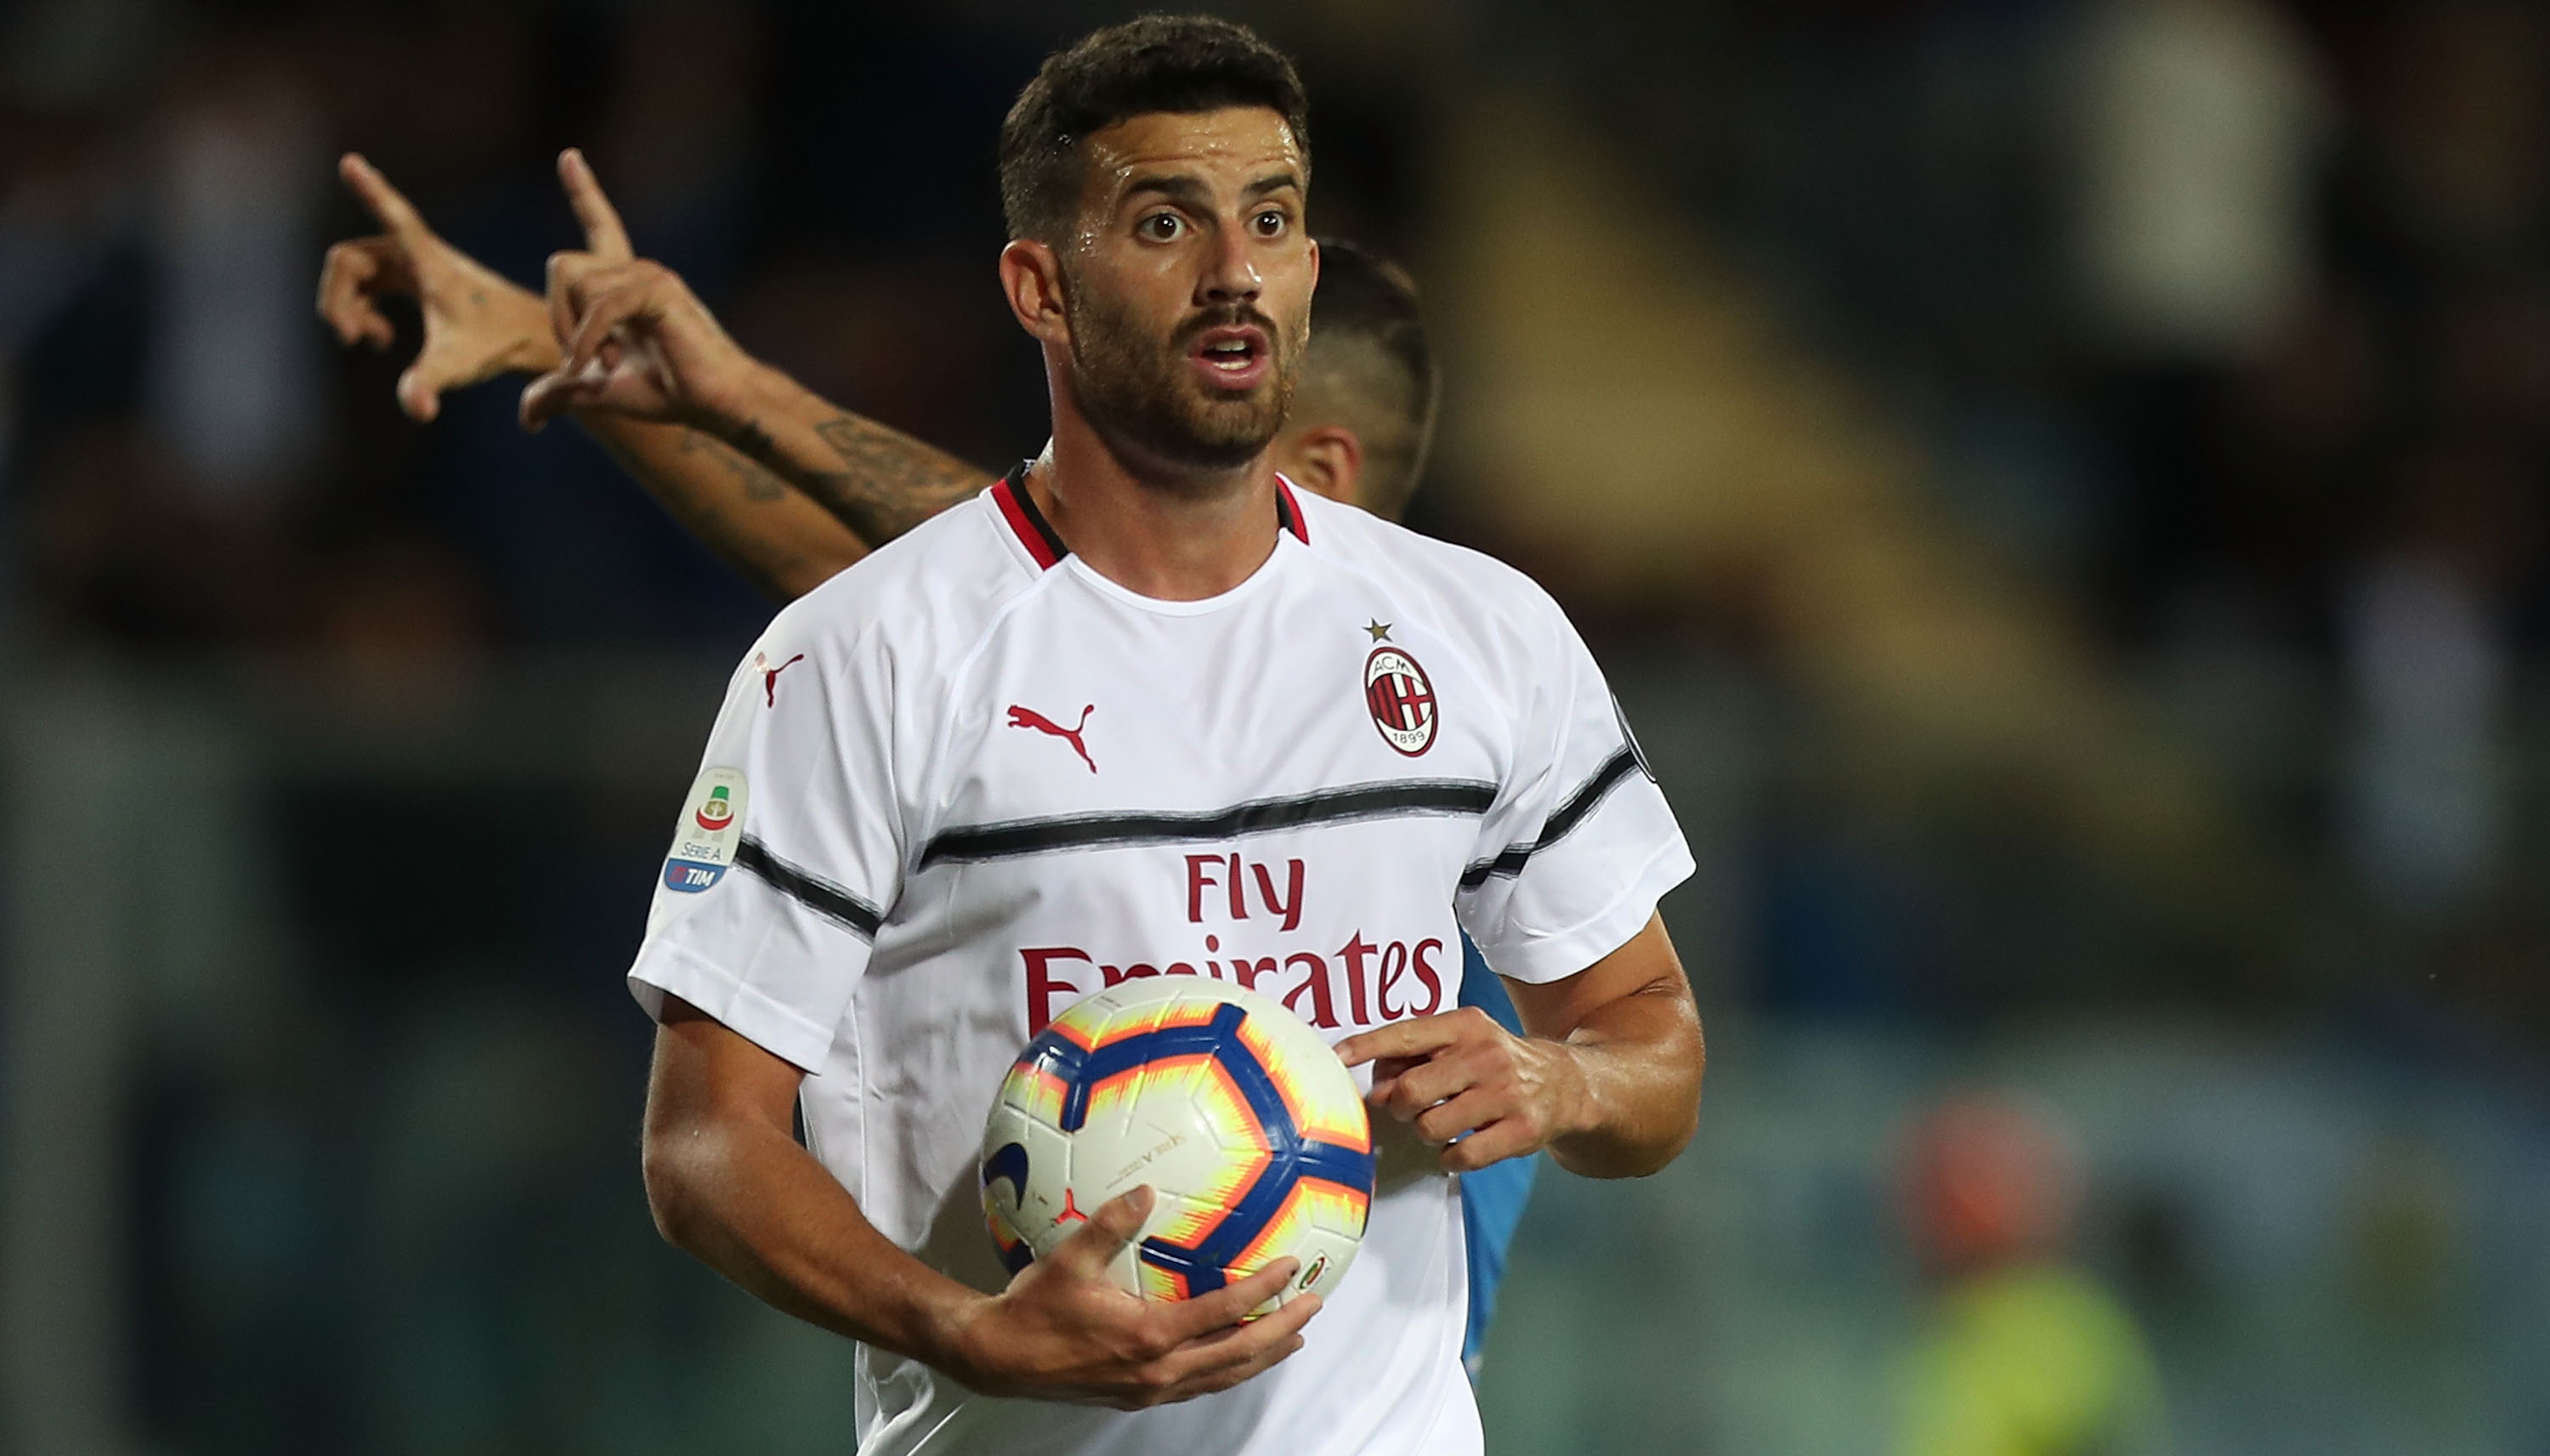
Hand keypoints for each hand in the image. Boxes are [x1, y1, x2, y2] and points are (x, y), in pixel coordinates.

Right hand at [316, 153, 558, 421]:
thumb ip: (429, 382)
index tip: (350, 162)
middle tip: (352, 339)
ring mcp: (412, 265)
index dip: (370, 192)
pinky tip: (381, 340)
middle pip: (349, 259)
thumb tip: (416, 410)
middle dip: (338, 299)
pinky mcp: (413, 279)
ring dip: (347, 306)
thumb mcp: (458, 363)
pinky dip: (361, 309)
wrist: (527, 339)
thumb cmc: (497, 344)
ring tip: (371, 341)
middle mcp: (417, 254)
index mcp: (428, 260)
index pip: (394, 216)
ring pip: (354, 271)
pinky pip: (367, 281)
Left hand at [518, 148, 764, 434]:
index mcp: (623, 283)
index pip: (599, 224)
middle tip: (581, 363)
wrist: (714, 405)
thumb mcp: (598, 391)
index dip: (583, 190)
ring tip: (608, 365)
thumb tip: (527, 419)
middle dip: (557, 318)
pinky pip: (600, 305)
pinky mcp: (657, 288)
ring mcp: (648, 274)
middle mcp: (635, 269)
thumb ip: (560, 392)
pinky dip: (591, 340)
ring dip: (576, 333)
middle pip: (561, 265)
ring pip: (575, 281)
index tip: (568, 156)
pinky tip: (607, 364)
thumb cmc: (667, 394)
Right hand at [944, 1185, 1319, 1408]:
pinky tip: (1237, 1358)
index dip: (1263, 1290)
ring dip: (1262, 1356)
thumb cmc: (1035, 1305)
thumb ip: (1112, 1222)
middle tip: (1314, 1305)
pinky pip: (1199, 1386)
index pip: (1225, 1313)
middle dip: (1281, 1329)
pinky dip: (1228, 1371)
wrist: (999, 1358)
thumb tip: (1147, 1190)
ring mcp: (1150, 1389)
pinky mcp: (1138, 1396)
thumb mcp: (1071, 1258)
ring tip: (1293, 1336)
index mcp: (1150, 1336)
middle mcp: (1158, 1371)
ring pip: (1223, 1377)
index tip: (1292, 1268)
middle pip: (1238, 1353)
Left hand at [1337, 1007, 1591, 1172]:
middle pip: (1410, 1090)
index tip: (1338, 1056)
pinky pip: (1462, 1156)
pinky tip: (1461, 1144)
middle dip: (1397, 1106)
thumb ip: (1414, 1057)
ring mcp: (1506, 1093)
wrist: (1564, 1083)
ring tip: (1441, 1122)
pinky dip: (1451, 1158)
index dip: (1368, 1046)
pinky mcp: (1521, 1130)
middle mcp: (1486, 1055)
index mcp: (1465, 1026)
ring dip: (1425, 1131)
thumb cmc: (1494, 1062)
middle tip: (1407, 1107)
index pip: (1406, 1034)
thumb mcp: (1460, 1042)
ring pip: (1430, 1127)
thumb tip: (1374, 1088)